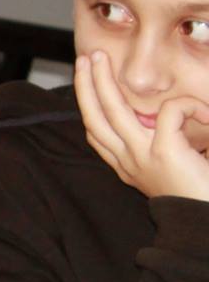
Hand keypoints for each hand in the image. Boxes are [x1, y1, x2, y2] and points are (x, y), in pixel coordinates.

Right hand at [75, 51, 208, 201]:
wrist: (207, 222)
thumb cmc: (201, 195)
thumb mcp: (173, 167)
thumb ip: (162, 144)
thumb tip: (164, 115)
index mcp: (128, 167)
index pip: (97, 132)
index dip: (89, 104)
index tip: (88, 81)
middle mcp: (128, 162)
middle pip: (95, 117)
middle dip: (85, 85)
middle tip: (85, 59)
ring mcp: (142, 157)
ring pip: (113, 110)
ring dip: (102, 81)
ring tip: (101, 59)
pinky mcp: (163, 152)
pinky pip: (172, 111)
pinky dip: (190, 106)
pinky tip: (206, 115)